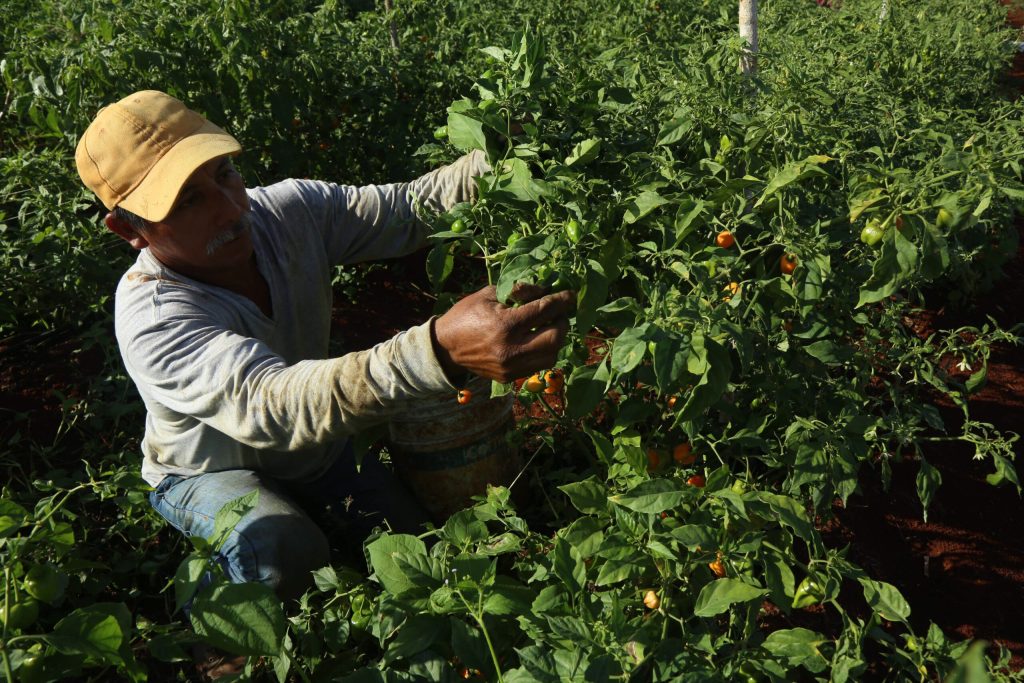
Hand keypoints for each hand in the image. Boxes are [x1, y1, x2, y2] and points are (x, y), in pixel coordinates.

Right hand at [431, 284, 574, 381]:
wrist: (446, 347)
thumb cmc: (467, 315)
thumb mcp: (489, 295)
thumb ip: (519, 291)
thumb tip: (546, 289)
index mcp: (505, 324)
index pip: (544, 310)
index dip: (562, 300)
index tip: (570, 295)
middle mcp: (511, 349)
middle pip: (555, 337)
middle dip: (562, 322)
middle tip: (559, 314)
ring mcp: (511, 367)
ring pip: (551, 355)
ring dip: (555, 339)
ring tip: (550, 327)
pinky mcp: (510, 377)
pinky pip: (538, 365)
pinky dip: (544, 352)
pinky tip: (538, 340)